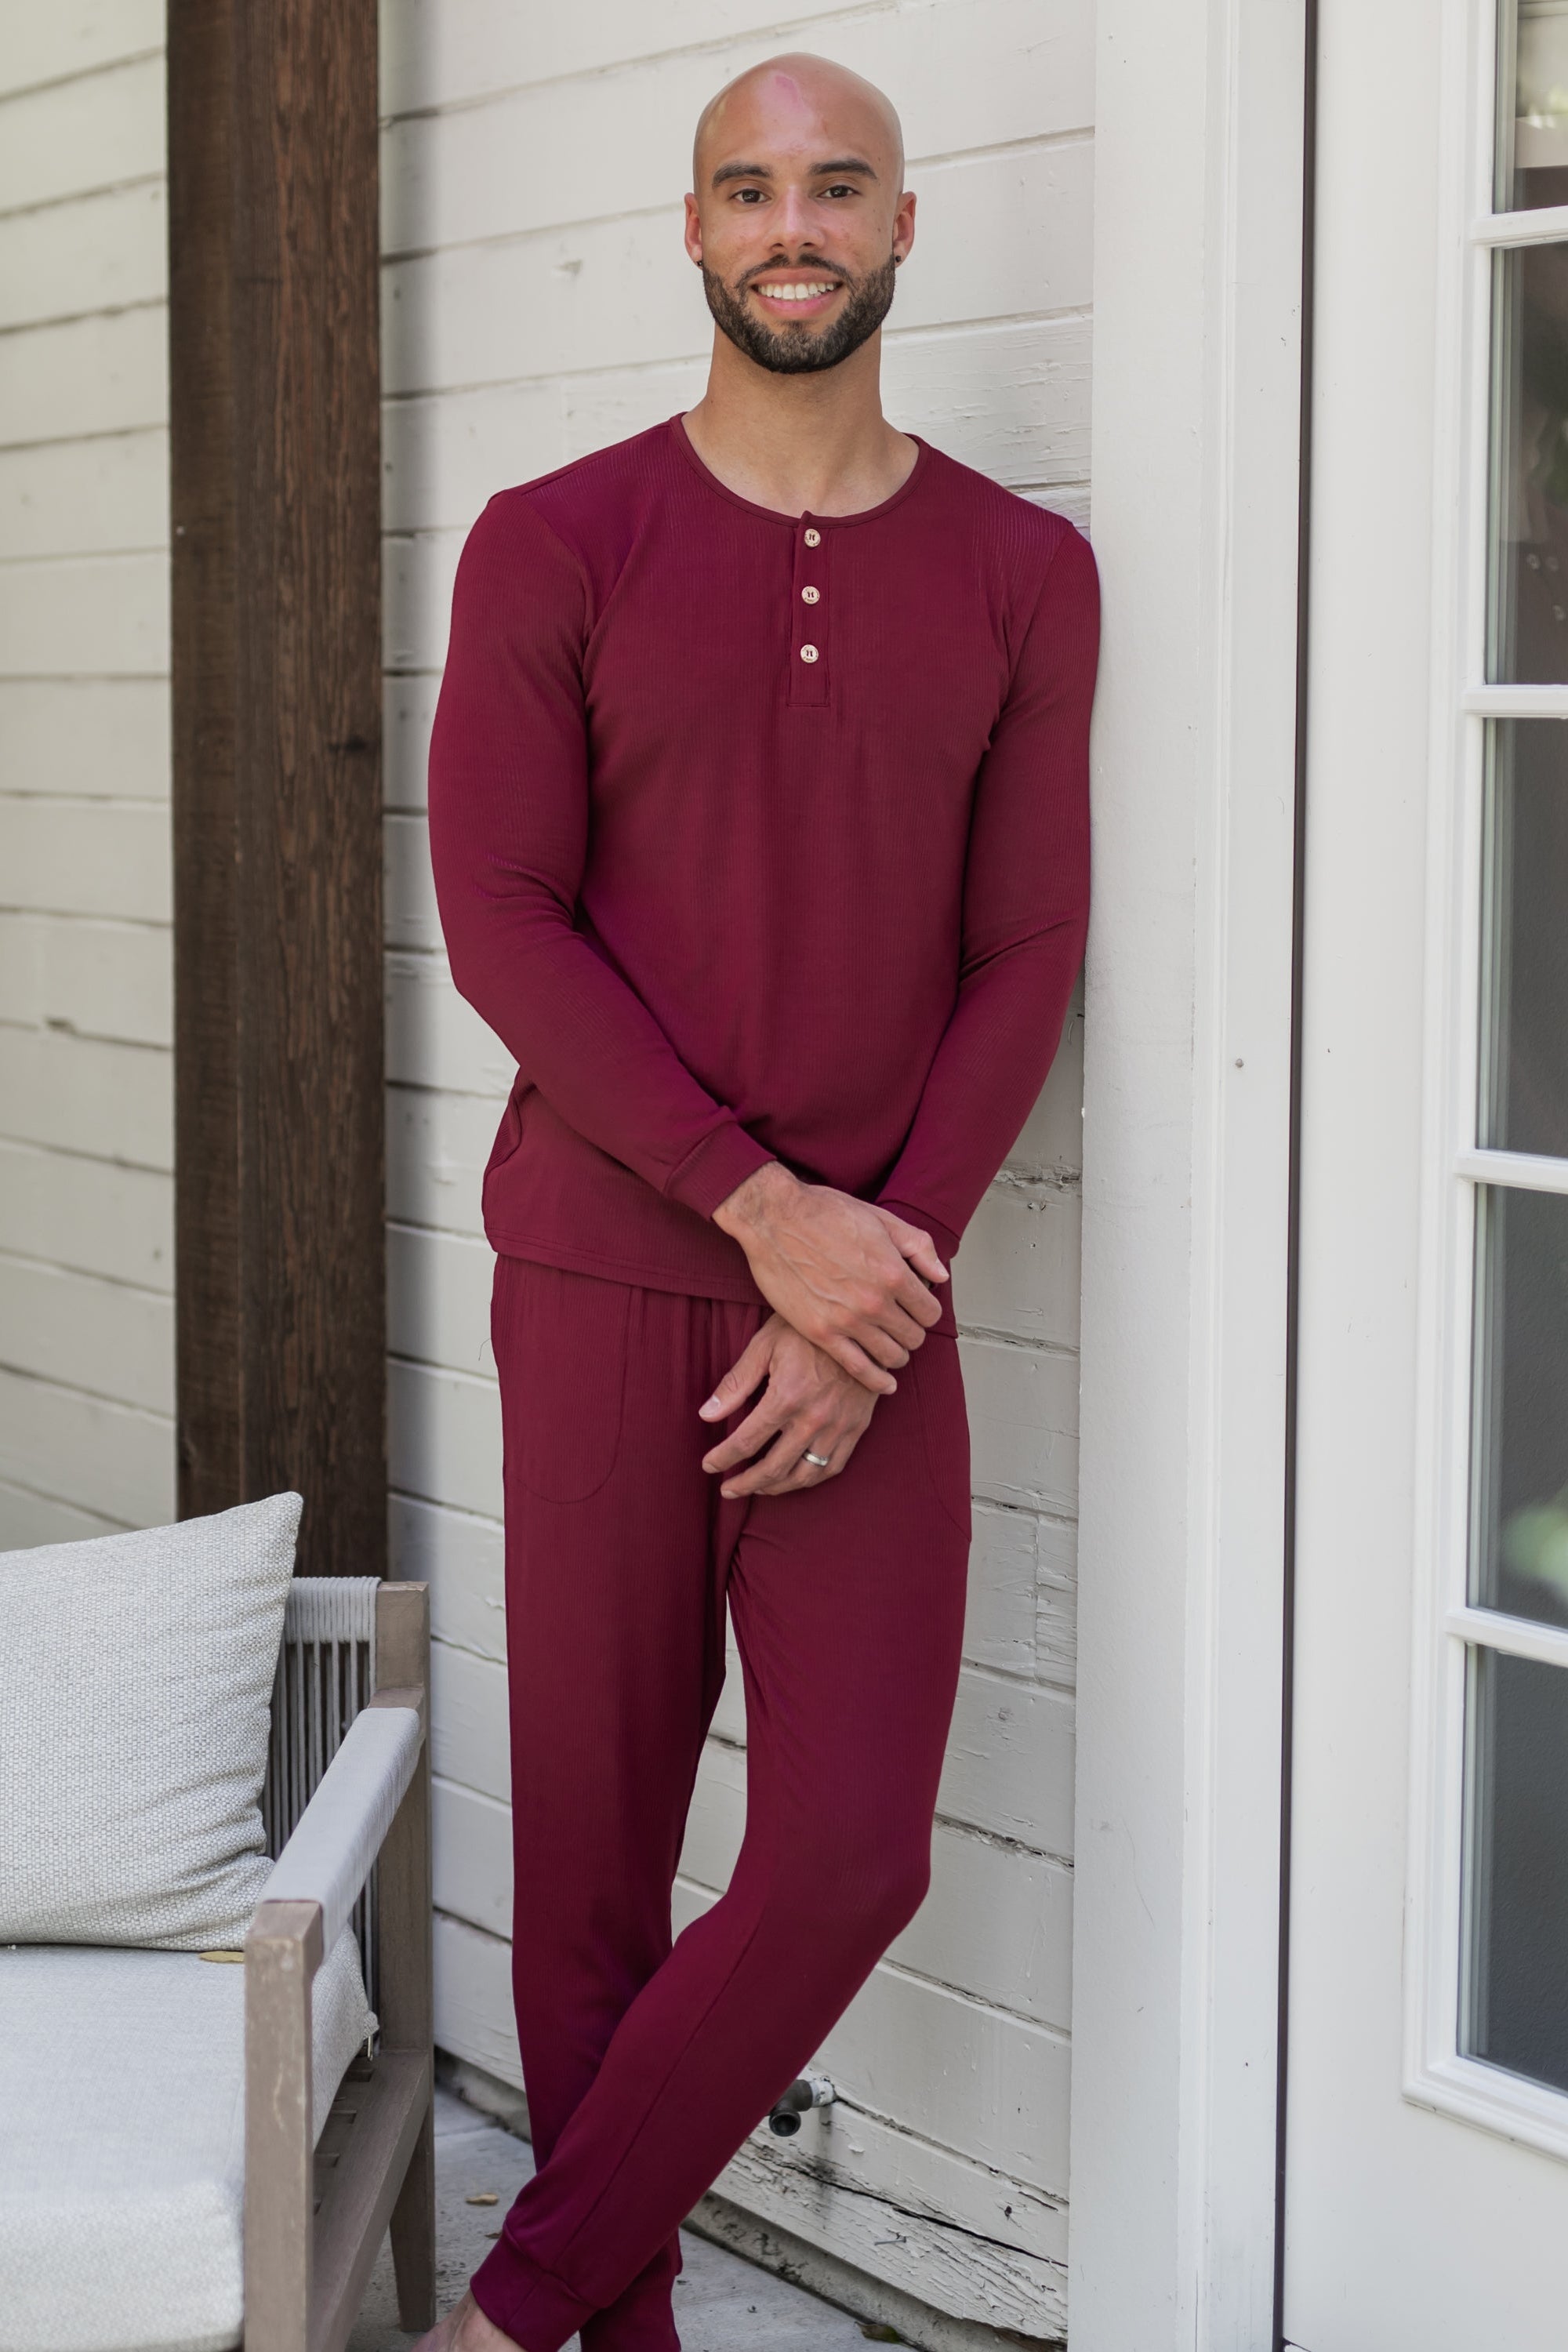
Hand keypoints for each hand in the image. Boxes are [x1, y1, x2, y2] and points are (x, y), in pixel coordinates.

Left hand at [698, 1313, 879, 1497]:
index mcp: (786, 1397)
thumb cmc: (805, 1329)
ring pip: (804, 1475)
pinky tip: (793, 1478)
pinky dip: (810, 1479)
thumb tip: (706, 1415)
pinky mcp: (857, 1427)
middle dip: (745, 1484)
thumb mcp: (765, 1345)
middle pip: (773, 1468)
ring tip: (757, 1488)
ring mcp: (839, 1426)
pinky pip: (833, 1467)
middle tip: (727, 1489)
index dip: (722, 1458)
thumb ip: (735, 1383)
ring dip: (776, 1488)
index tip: (708, 1465)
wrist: (860, 1322)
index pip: (745, 1442)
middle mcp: (813, 1419)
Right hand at [712, 1162, 946, 1393]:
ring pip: (891, 1356)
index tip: (917, 1310)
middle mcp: (875, 1302)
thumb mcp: (881, 1219)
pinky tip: (884, 1382)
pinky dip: (877, 1380)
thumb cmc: (825, 1213)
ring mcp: (848, 1320)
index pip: (930, 1313)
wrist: (774, 1218)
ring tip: (889, 1346)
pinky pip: (859, 1369)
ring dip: (896, 1354)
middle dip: (912, 1333)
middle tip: (902, 1327)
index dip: (927, 1312)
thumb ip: (918, 1247)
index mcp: (894, 1273)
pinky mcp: (821, 1333)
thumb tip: (941, 1276)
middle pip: (914, 1338)